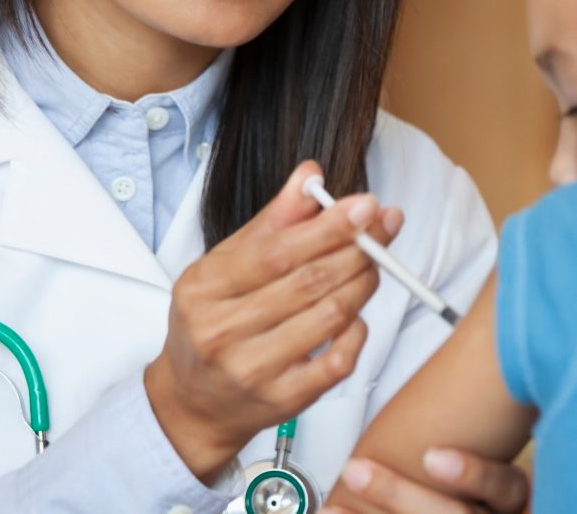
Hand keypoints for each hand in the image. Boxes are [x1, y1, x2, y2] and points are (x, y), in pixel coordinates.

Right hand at [144, 161, 403, 481]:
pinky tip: (355, 313)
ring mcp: (254, 370)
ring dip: (363, 283)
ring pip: (330, 317)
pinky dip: (358, 331)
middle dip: (357, 248)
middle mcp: (223, 331)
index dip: (327, 227)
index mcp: (205, 288)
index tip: (365, 205)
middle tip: (383, 226)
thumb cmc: (213, 321)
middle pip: (308, 282)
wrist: (193, 401)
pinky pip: (339, 361)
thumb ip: (273, 220)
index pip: (276, 252)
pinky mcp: (284, 400)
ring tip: (372, 263)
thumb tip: (311, 176)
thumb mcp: (225, 264)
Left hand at [323, 449, 530, 513]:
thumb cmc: (495, 497)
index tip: (432, 454)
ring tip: (332, 507)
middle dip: (397, 494)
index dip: (474, 473)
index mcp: (514, 504)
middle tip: (356, 468)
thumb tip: (473, 366)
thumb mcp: (508, 473)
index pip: (505, 488)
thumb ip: (491, 438)